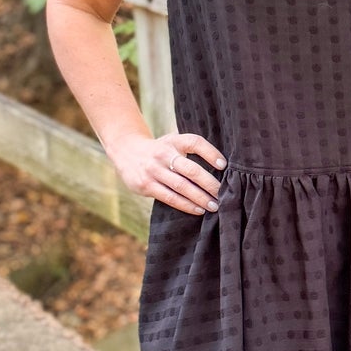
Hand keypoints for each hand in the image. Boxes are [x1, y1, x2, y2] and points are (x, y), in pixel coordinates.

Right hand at [112, 131, 226, 215]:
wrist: (126, 151)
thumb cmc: (160, 149)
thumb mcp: (173, 141)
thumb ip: (191, 148)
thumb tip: (223, 166)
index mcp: (173, 141)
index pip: (195, 143)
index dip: (211, 153)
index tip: (224, 165)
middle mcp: (163, 154)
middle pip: (191, 170)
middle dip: (210, 184)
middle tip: (224, 194)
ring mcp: (153, 170)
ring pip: (181, 186)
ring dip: (200, 198)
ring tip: (215, 205)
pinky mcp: (146, 185)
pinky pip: (170, 197)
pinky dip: (186, 205)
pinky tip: (199, 210)